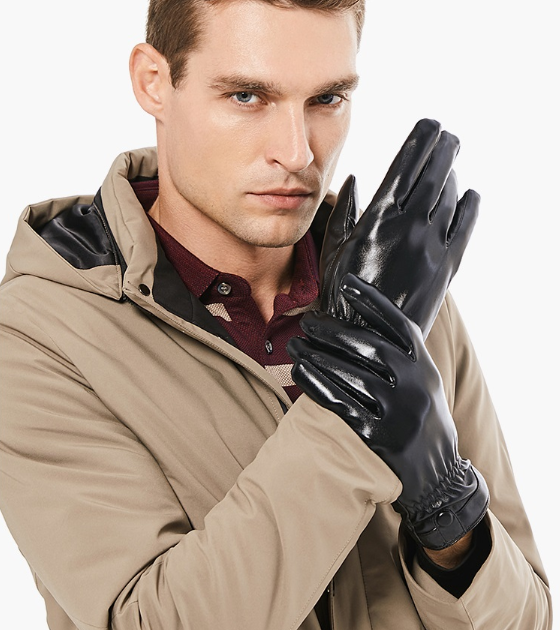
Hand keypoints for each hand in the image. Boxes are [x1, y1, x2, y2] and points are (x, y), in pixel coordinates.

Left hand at [287, 273, 488, 549]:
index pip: (399, 326)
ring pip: (352, 375)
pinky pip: (342, 405)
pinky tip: (301, 373)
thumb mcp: (425, 384)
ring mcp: (399, 413)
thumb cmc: (423, 420)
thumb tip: (367, 323)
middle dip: (334, 331)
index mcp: (425, 367)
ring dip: (319, 357)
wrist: (440, 478)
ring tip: (296, 345)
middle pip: (369, 347)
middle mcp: (416, 386)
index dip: (373, 302)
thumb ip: (404, 357)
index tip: (347, 284)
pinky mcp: (381, 438)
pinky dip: (318, 386)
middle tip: (308, 322)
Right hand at [320, 119, 479, 338]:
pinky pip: (465, 227)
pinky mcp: (447, 266)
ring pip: (451, 196)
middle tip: (448, 136)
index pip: (407, 164)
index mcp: (379, 217)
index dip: (421, 139)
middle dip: (443, 149)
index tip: (430, 124)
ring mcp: (433, 245)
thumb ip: (345, 212)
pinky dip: (469, 207)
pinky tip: (471, 195)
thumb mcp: (333, 248)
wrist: (367, 338)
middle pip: (435, 173)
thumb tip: (354, 180)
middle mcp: (410, 225)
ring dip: (452, 174)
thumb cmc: (341, 294)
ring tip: (452, 162)